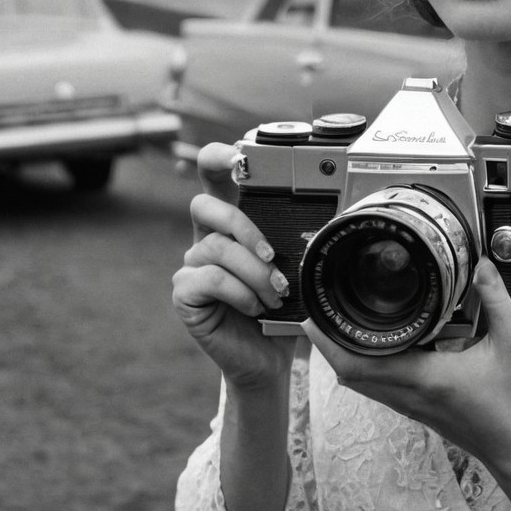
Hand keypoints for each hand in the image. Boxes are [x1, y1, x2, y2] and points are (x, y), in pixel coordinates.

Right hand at [172, 143, 295, 388]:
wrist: (269, 357)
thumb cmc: (284, 309)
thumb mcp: (296, 269)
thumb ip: (297, 242)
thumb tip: (326, 221)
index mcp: (233, 224)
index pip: (216, 179)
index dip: (218, 158)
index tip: (237, 153)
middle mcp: (207, 238)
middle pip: (204, 205)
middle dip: (240, 222)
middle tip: (271, 253)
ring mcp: (192, 265)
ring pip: (217, 248)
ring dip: (254, 272)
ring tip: (276, 294)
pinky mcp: (184, 293)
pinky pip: (207, 278)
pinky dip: (238, 292)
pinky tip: (254, 307)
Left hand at [304, 257, 510, 477]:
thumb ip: (496, 299)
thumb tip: (481, 264)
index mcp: (426, 376)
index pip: (362, 364)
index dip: (332, 343)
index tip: (317, 317)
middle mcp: (411, 394)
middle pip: (351, 375)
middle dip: (328, 347)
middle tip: (315, 317)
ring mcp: (411, 406)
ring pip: (362, 384)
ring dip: (343, 359)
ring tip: (335, 328)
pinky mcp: (417, 410)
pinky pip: (378, 389)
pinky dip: (364, 369)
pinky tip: (374, 350)